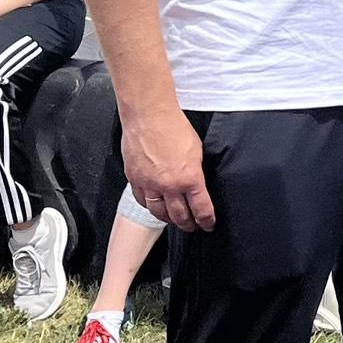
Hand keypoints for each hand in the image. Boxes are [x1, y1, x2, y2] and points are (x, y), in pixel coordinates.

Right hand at [122, 107, 214, 231]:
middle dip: (188, 224)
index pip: (201, 209)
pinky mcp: (134, 179)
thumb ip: (196, 171)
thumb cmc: (173, 126)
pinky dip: (150, 206)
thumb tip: (197, 184)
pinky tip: (155, 207)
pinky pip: (142, 200)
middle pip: (179, 216)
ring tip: (174, 221)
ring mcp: (149, 184)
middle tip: (193, 227)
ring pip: (159, 212)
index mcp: (189, 179)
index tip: (208, 224)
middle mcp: (168, 186)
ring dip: (168, 219)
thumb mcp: (197, 151)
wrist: (149, 115)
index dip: (206, 221)